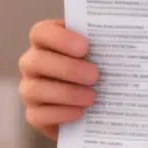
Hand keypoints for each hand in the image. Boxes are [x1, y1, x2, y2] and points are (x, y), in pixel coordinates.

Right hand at [18, 19, 98, 139]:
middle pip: (37, 61)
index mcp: (44, 43)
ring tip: (91, 97)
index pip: (41, 33)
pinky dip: (61, 113)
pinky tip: (80, 112)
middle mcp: (31, 64)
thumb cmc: (91, 72)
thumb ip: (100, 47)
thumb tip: (118, 44)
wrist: (87, 109)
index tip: (85, 47)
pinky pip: (38, 115)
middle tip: (95, 75)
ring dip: (66, 93)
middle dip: (68, 68)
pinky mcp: (33, 114)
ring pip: (36, 89)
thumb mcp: (96, 56)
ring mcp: (28, 90)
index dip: (60, 38)